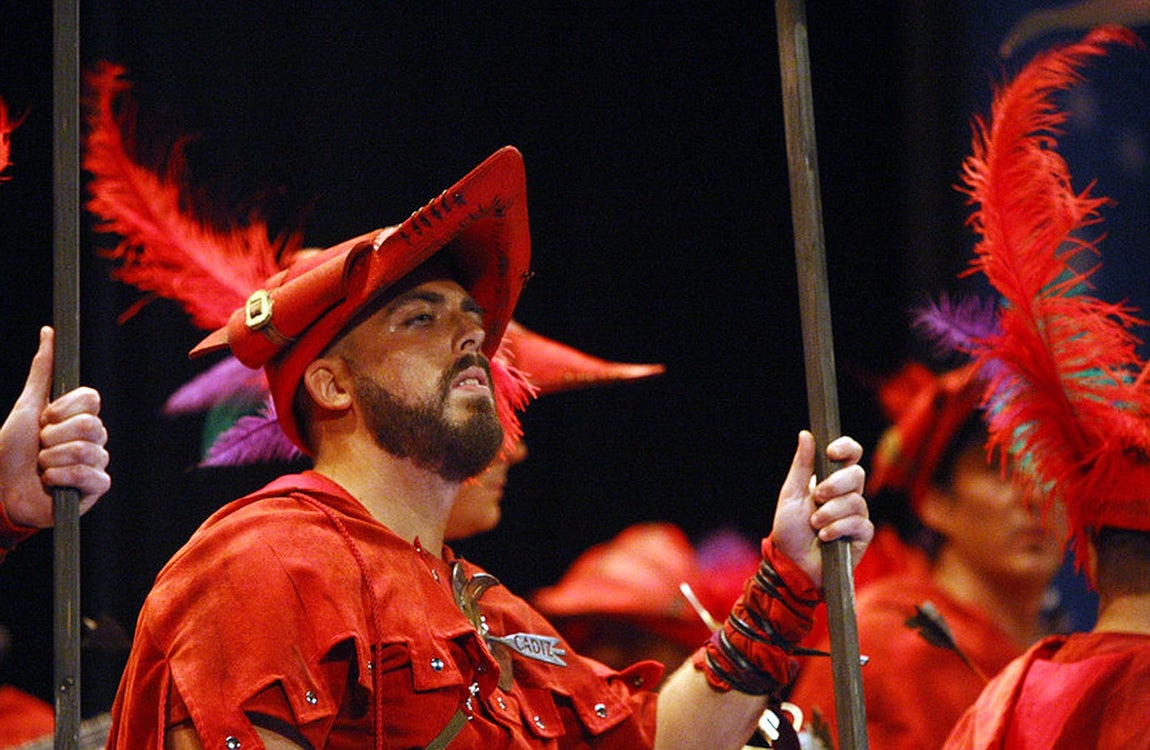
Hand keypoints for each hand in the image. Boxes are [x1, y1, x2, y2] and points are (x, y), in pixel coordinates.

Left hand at [0, 327, 109, 527]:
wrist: (1, 490)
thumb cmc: (13, 450)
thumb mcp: (26, 406)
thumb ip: (42, 371)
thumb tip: (49, 331)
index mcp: (81, 417)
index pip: (91, 399)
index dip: (64, 408)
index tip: (44, 418)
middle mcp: (94, 438)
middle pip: (90, 425)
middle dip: (53, 437)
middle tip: (41, 446)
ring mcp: (97, 462)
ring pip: (85, 450)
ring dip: (51, 459)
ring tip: (42, 467)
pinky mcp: (96, 488)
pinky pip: (87, 475)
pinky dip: (60, 478)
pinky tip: (50, 482)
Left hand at [770, 430, 870, 587]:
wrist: (792, 565)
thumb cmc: (790, 531)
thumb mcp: (791, 495)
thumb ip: (802, 466)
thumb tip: (806, 434)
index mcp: (830, 480)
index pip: (849, 455)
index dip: (846, 448)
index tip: (832, 451)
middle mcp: (847, 494)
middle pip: (857, 474)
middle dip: (836, 484)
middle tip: (817, 496)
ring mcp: (856, 514)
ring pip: (855, 501)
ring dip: (830, 512)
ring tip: (814, 524)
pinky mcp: (862, 535)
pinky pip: (859, 523)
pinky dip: (838, 528)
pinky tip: (824, 536)